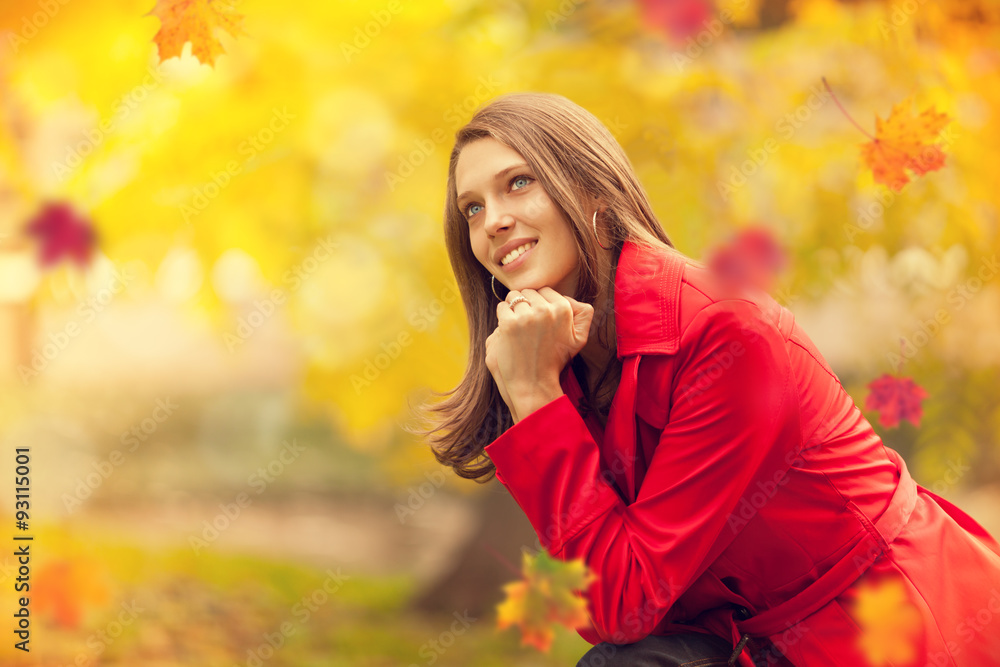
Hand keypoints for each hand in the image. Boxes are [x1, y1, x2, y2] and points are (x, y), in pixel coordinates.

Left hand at [486, 287, 594, 421]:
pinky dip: (502, 317)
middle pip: (529, 291)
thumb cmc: (554, 362)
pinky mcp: (509, 324)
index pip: (545, 290)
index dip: (539, 304)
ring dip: (513, 309)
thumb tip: (570, 298)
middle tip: (528, 326)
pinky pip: (502, 307)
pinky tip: (508, 331)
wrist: (534, 383)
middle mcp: (546, 310)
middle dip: (526, 304)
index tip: (539, 320)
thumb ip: (583, 314)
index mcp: (564, 309)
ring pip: (513, 297)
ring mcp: (527, 317)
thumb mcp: (579, 339)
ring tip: (518, 328)